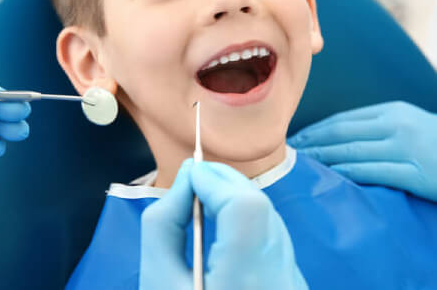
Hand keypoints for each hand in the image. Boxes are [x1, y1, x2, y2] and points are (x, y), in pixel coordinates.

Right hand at [140, 159, 307, 289]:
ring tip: (207, 194)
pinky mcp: (295, 285)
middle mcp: (279, 281)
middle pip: (261, 209)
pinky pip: (274, 235)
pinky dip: (249, 216)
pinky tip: (226, 221)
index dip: (216, 182)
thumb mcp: (157, 282)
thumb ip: (163, 223)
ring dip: (238, 196)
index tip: (189, 174)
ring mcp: (294, 285)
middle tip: (196, 178)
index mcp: (243, 284)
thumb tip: (187, 177)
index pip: (246, 211)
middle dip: (225, 182)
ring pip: (271, 218)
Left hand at [288, 102, 436, 201]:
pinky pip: (373, 172)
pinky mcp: (415, 172)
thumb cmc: (435, 142)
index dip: (317, 129)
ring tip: (302, 164)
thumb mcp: (408, 124)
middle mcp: (395, 125)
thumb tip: (341, 136)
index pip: (343, 120)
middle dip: (312, 142)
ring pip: (352, 151)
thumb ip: (378, 127)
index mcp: (391, 112)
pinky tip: (331, 176)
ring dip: (323, 158)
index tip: (298, 138)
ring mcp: (405, 147)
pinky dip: (348, 173)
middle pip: (342, 133)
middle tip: (289, 151)